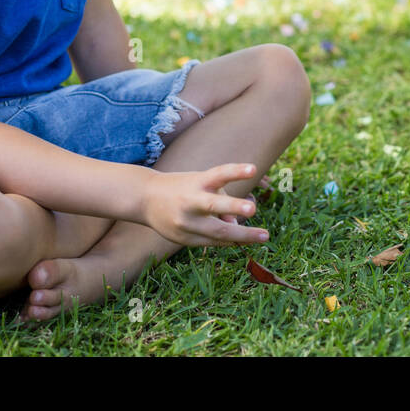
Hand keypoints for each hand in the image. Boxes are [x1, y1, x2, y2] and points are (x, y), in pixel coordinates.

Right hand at [141, 163, 268, 246]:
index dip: (235, 171)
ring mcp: (185, 222)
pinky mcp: (182, 239)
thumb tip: (235, 228)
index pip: (218, 174)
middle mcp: (190, 201)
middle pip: (213, 205)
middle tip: (253, 208)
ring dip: (242, 236)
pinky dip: (227, 241)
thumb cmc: (182, 188)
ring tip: (264, 235)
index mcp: (196, 182)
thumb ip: (222, 201)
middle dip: (234, 207)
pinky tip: (242, 240)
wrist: (145, 199)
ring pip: (216, 233)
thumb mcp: (200, 185)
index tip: (253, 168)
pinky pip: (210, 242)